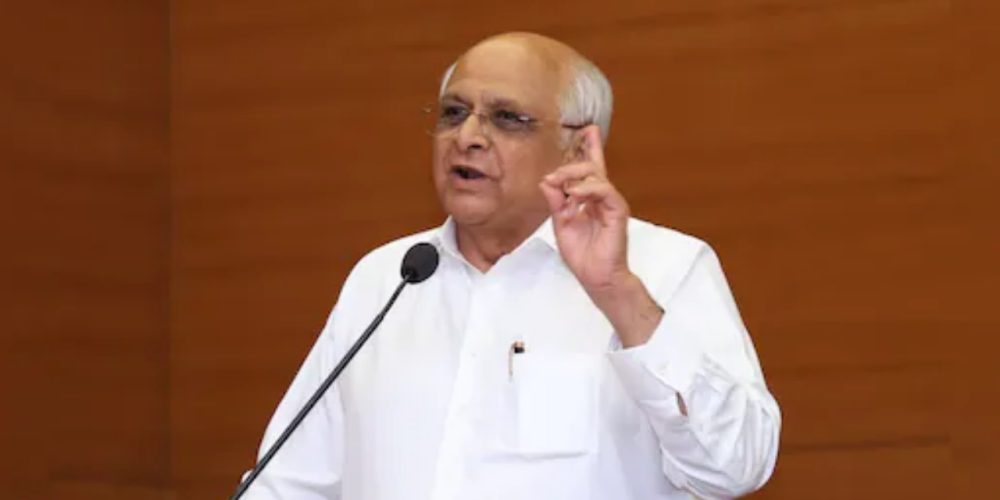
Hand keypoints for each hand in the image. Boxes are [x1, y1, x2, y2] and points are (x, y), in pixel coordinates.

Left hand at [539, 127, 662, 346]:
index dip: (591, 148)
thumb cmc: (583, 255)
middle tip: (554, 177)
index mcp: (590, 199)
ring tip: (561, 186)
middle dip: (570, 166)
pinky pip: (604, 190)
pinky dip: (588, 188)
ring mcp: (611, 203)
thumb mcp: (561, 224)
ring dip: (574, 176)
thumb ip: (556, 201)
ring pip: (596, 175)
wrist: (596, 277)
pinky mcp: (617, 211)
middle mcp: (602, 198)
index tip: (588, 129)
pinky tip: (574, 194)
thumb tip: (547, 181)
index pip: (591, 169)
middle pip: (591, 167)